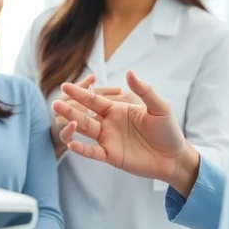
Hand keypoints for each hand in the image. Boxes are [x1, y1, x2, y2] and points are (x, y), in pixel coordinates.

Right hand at [52, 70, 199, 194]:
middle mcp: (109, 123)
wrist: (174, 156)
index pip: (94, 100)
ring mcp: (108, 140)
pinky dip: (82, 149)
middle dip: (70, 108)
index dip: (80, 93)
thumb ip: (144, 90)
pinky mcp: (111, 156)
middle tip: (55, 102)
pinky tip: (72, 143)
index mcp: (117, 109)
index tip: (65, 86)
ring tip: (59, 118)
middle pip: (85, 113)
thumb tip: (129, 72)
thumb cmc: (168, 130)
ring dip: (73, 124)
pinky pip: (93, 152)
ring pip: (86, 130)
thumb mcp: (159, 107)